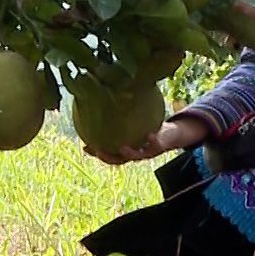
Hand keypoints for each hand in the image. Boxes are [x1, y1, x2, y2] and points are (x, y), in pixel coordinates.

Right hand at [86, 117, 210, 165]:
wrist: (170, 134)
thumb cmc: (148, 125)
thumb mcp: (134, 118)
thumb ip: (122, 112)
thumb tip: (107, 95)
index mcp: (125, 148)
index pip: (107, 152)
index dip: (95, 151)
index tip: (84, 146)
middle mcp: (134, 153)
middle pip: (117, 160)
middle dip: (107, 157)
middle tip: (98, 151)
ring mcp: (146, 152)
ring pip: (135, 157)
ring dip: (128, 153)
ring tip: (122, 147)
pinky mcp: (159, 148)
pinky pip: (154, 145)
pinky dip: (151, 141)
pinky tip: (149, 134)